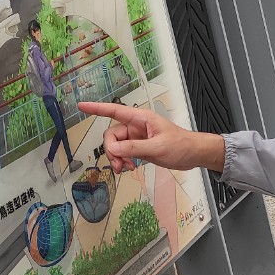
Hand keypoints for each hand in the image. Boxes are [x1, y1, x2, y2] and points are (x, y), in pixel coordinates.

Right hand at [77, 101, 224, 173]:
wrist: (193, 155)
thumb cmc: (181, 145)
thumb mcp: (157, 147)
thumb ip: (134, 148)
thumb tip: (114, 149)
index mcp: (140, 118)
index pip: (114, 110)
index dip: (96, 108)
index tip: (81, 106)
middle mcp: (135, 126)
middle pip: (111, 135)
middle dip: (112, 150)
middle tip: (119, 164)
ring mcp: (136, 138)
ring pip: (116, 146)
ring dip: (117, 158)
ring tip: (126, 169)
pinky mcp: (139, 149)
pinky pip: (123, 154)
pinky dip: (123, 162)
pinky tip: (130, 168)